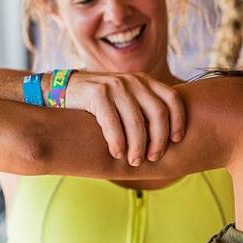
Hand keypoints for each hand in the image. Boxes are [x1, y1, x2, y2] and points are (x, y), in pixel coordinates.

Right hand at [65, 71, 187, 165]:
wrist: (64, 91)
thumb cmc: (100, 103)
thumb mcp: (127, 99)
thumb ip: (144, 109)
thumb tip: (169, 139)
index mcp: (145, 81)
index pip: (172, 99)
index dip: (178, 121)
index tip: (176, 141)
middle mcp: (133, 80)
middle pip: (158, 113)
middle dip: (158, 140)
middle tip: (152, 158)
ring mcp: (116, 85)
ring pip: (136, 121)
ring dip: (137, 146)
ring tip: (134, 161)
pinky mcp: (97, 93)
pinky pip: (113, 122)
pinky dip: (117, 141)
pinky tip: (117, 154)